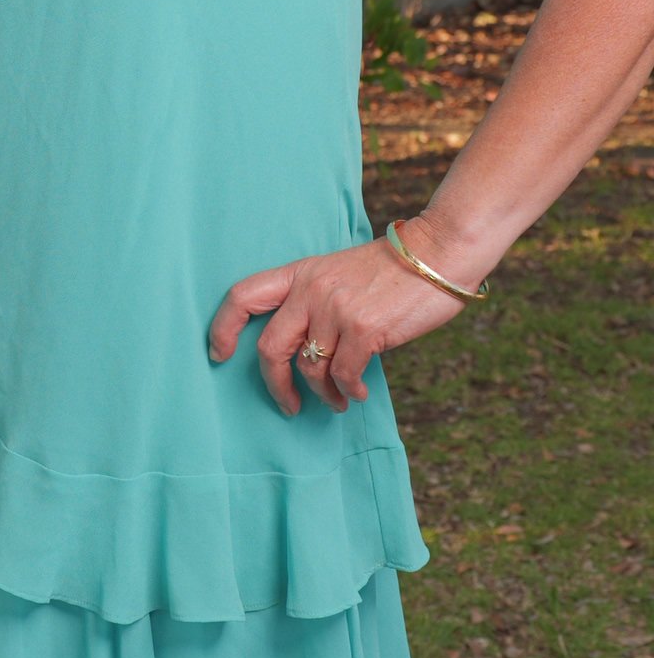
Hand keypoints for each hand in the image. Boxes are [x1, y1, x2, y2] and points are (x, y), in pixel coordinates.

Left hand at [208, 236, 465, 415]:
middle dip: (275, 384)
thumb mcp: (340, 272)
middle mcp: (311, 290)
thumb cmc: (393, 269)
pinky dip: (349, 390)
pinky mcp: (363, 328)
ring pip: (310, 368)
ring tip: (338, 401)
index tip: (219, 354)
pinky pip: (343, 374)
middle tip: (288, 405)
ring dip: (322, 394)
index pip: (242, 296)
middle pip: (269, 347)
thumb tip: (306, 351)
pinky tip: (358, 392)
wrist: (438, 253)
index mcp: (300, 273)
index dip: (223, 327)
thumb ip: (316, 301)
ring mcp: (335, 309)